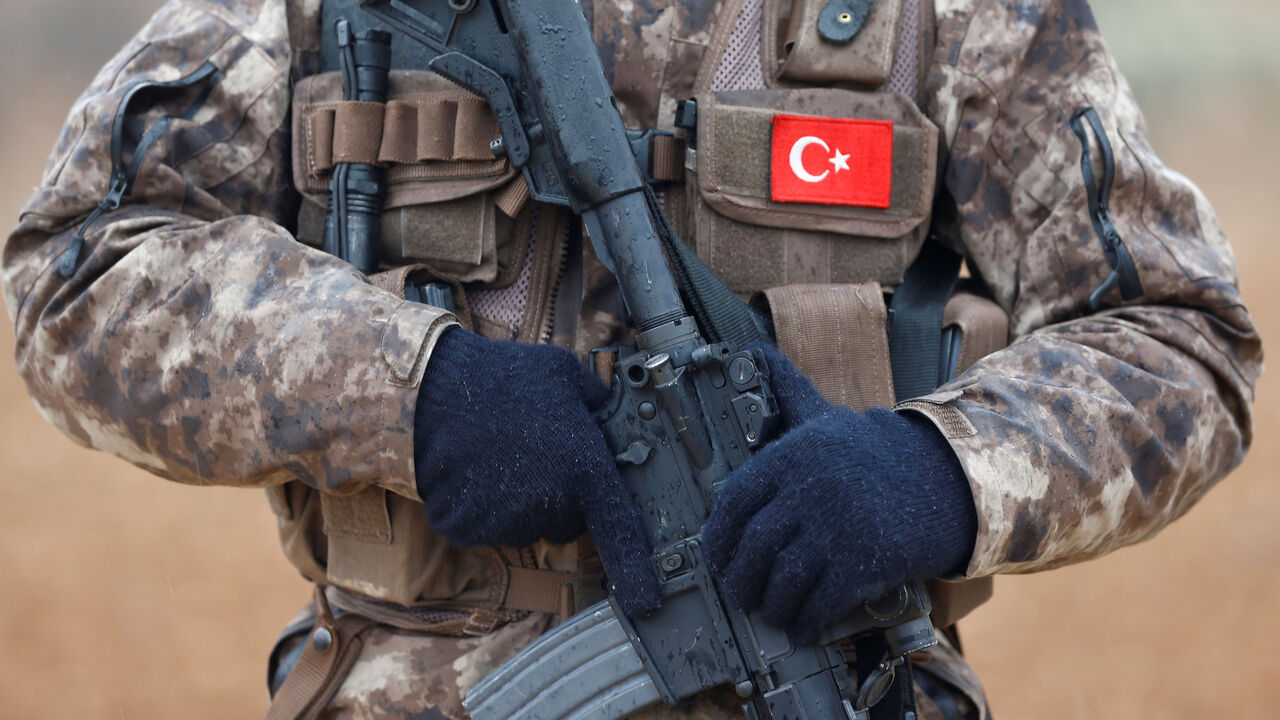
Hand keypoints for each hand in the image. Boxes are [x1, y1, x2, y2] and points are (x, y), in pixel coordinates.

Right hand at [413, 327, 658, 614]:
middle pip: (567, 521)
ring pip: (526, 525)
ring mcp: (506, 523)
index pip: (620, 531)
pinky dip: (481, 507)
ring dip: (519, 500)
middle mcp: (551, 505)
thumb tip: (609, 416)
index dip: (636, 569)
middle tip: (536, 452)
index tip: (646, 600)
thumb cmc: (504, 378)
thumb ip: (597, 405)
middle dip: (559, 496)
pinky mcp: (467, 530)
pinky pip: (486, 527)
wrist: (431, 390)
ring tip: (498, 453)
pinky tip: (472, 470)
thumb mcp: (567, 376)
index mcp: (585, 470)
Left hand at [703, 346, 976, 642]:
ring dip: (770, 606)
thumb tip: (753, 351)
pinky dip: (805, 622)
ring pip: (781, 581)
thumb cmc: (876, 453)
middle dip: (739, 580)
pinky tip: (802, 628)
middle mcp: (808, 489)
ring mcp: (835, 527)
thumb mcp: (826, 416)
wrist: (945, 479)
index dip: (718, 538)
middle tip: (739, 593)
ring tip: (770, 612)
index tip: (716, 558)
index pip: (733, 502)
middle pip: (753, 548)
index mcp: (793, 455)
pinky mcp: (862, 562)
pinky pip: (819, 602)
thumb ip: (787, 392)